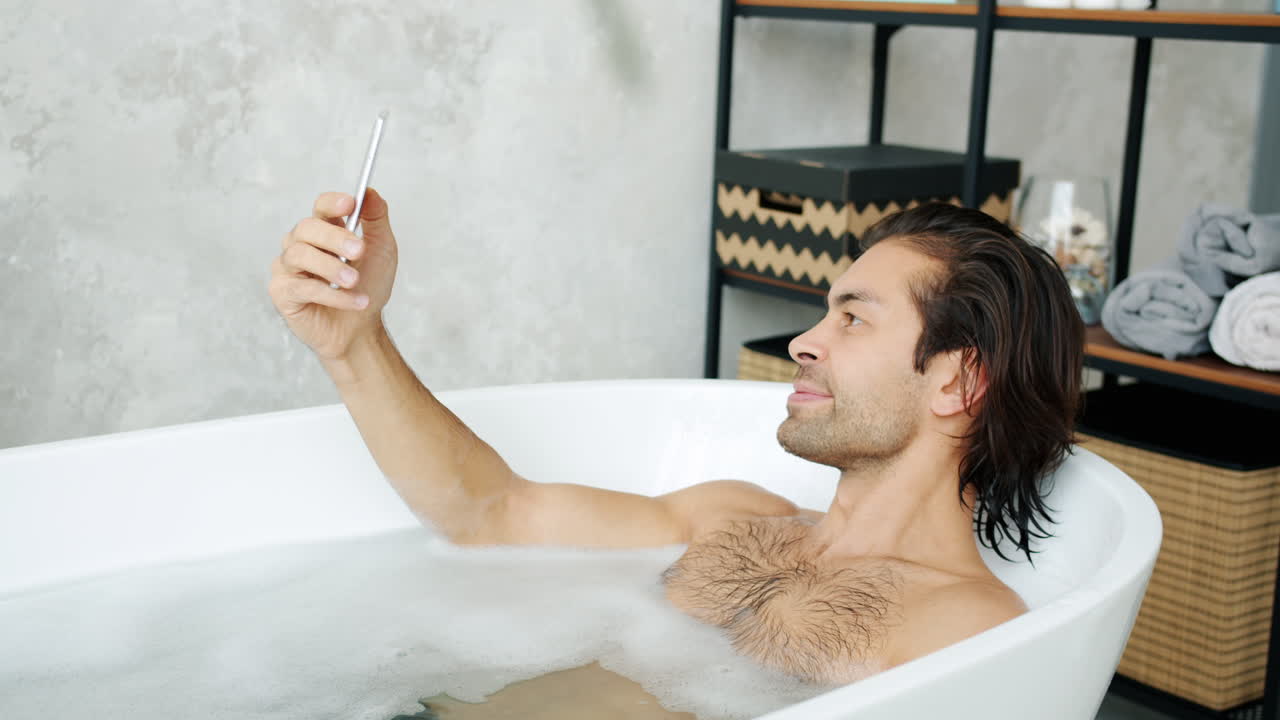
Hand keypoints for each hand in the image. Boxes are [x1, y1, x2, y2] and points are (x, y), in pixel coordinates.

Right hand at [268, 188, 398, 360]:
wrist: (361, 329)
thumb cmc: (368, 287)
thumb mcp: (382, 250)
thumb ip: (376, 219)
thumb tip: (370, 192)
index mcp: (325, 230)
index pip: (321, 207)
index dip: (332, 203)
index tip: (350, 204)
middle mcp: (302, 244)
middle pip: (307, 228)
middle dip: (335, 237)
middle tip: (359, 251)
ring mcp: (288, 267)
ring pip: (299, 255)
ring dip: (332, 268)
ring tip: (355, 282)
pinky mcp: (282, 292)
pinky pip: (301, 286)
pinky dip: (332, 295)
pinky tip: (354, 301)